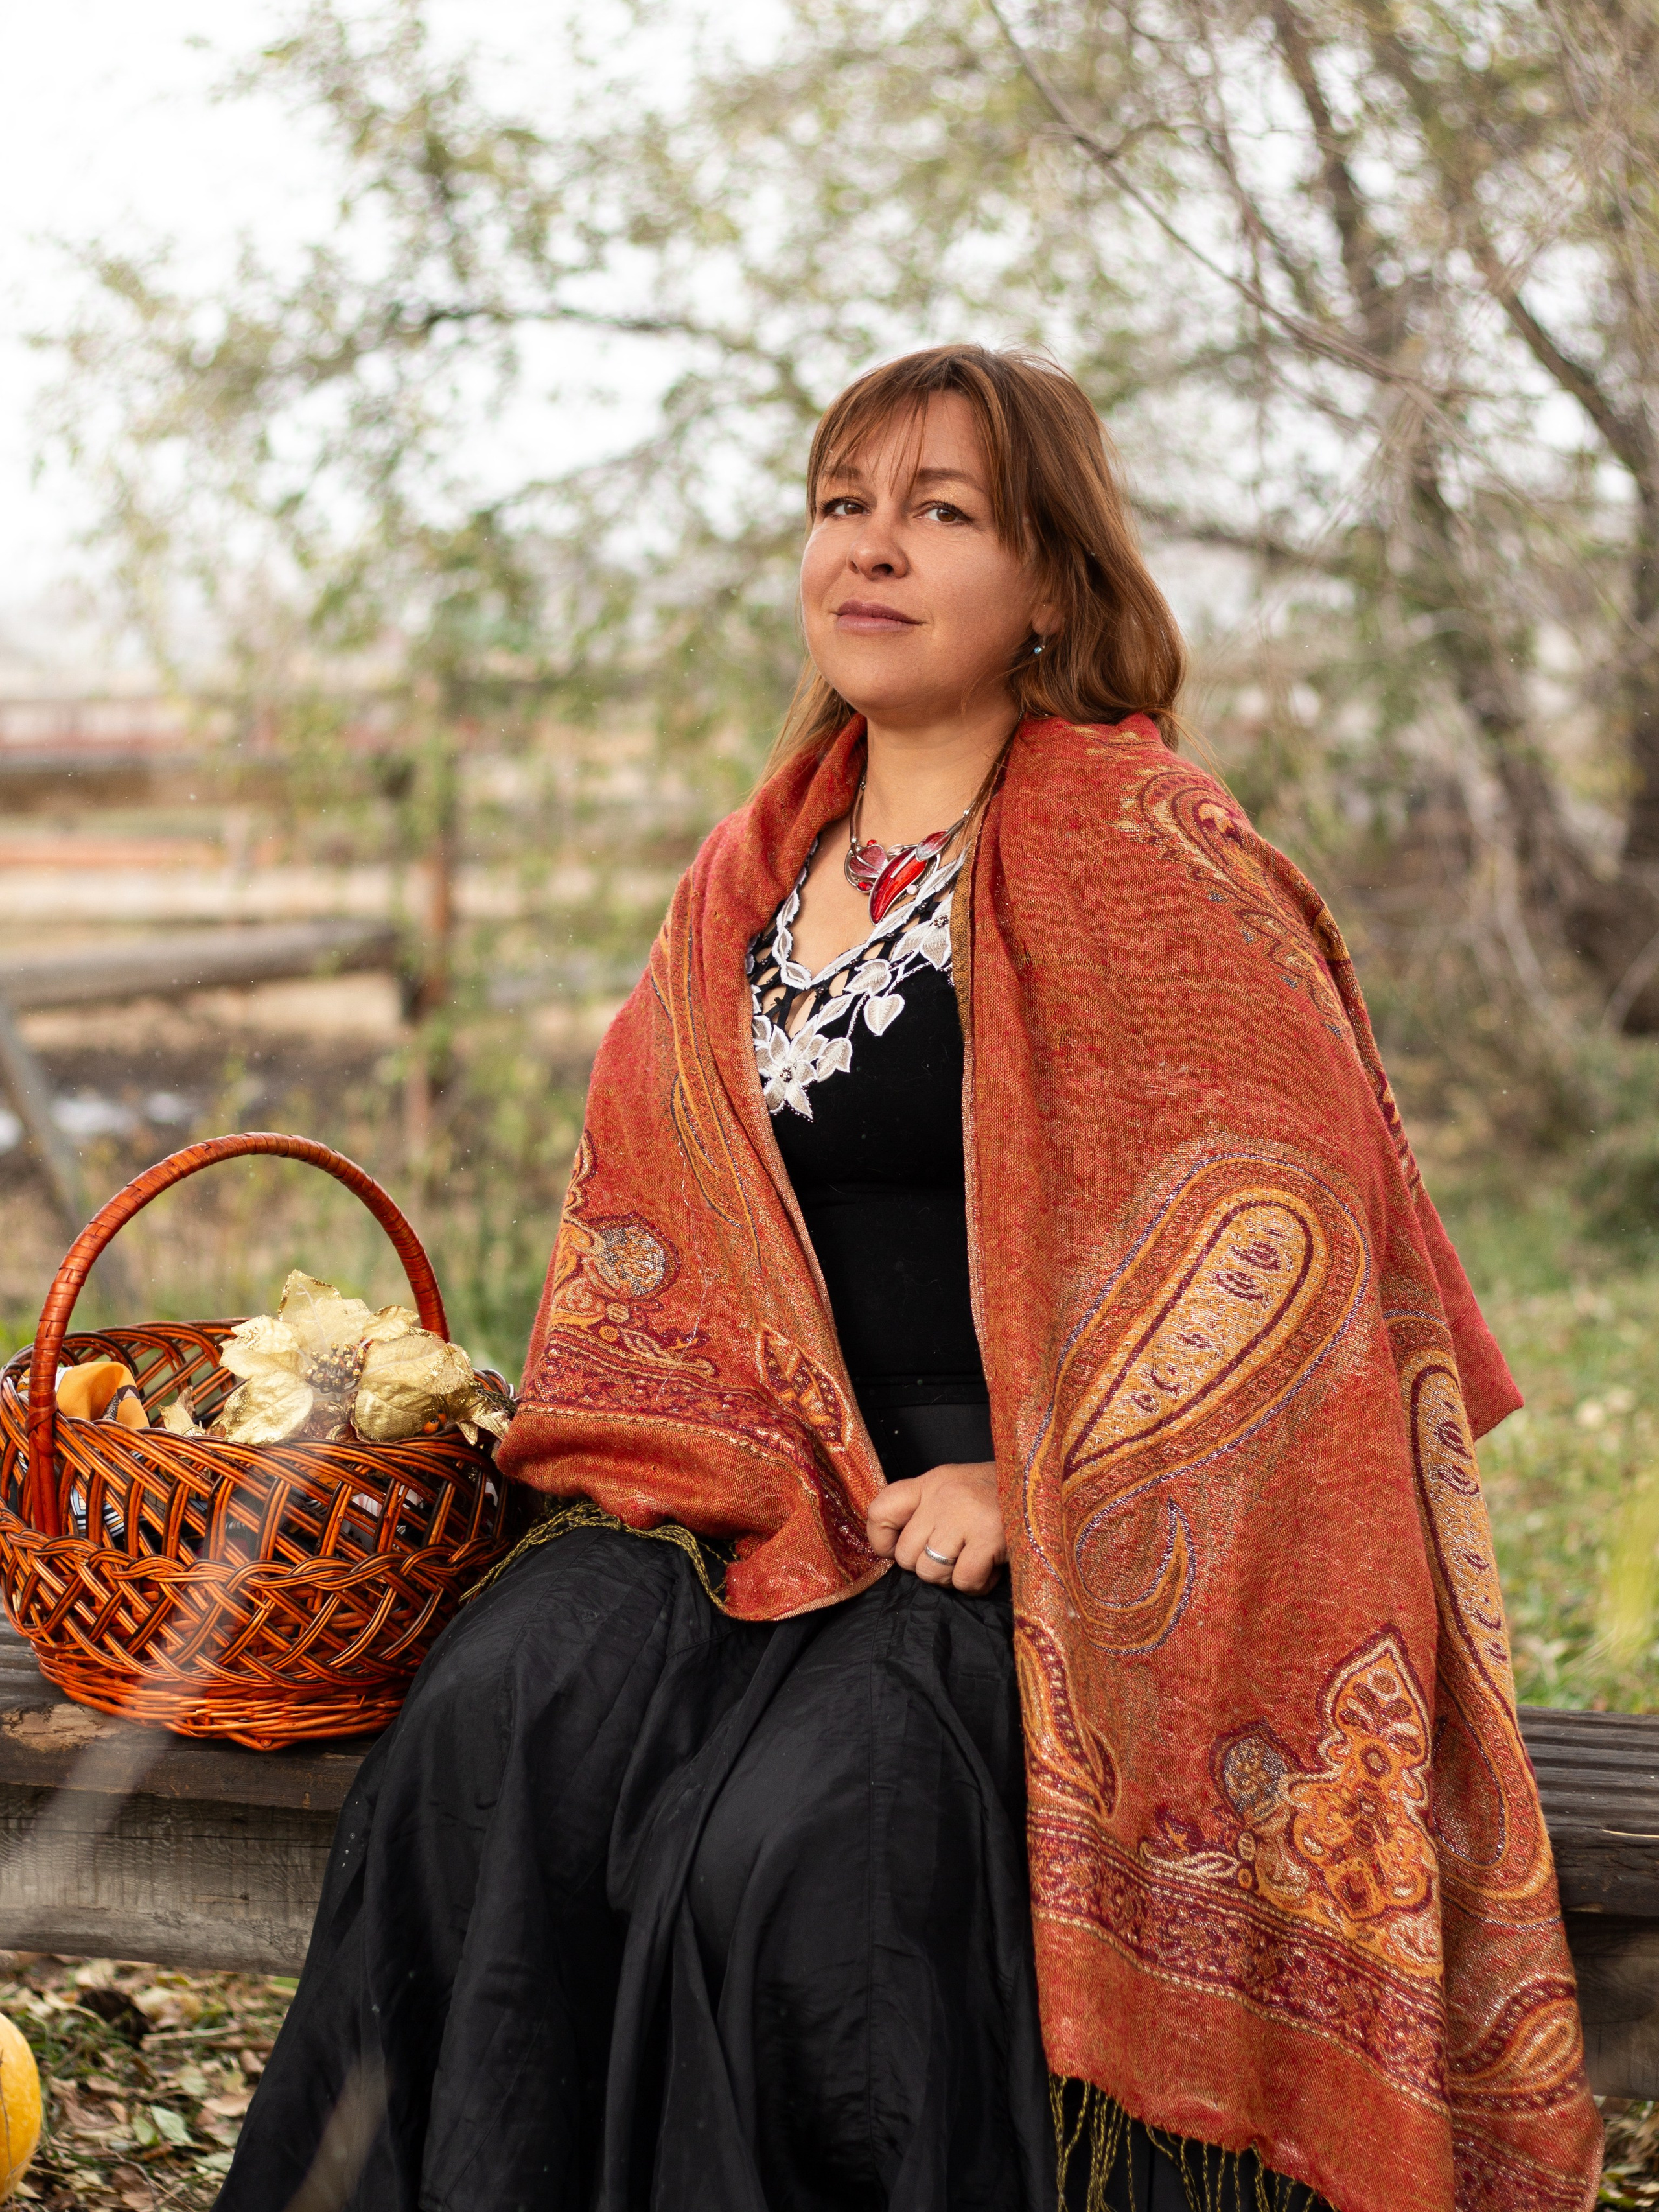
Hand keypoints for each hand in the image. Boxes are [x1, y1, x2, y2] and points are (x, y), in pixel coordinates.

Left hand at [865, 1460, 1005, 1593]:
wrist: (1052, 1487)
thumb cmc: (1003, 1497)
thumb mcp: (958, 1491)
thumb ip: (927, 1512)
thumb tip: (895, 1551)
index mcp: (933, 1481)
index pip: (880, 1510)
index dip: (882, 1541)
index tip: (898, 1550)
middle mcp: (944, 1493)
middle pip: (906, 1555)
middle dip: (930, 1567)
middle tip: (958, 1556)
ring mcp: (966, 1514)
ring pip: (931, 1572)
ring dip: (954, 1578)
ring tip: (976, 1559)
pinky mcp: (990, 1536)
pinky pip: (963, 1581)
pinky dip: (978, 1584)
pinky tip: (993, 1566)